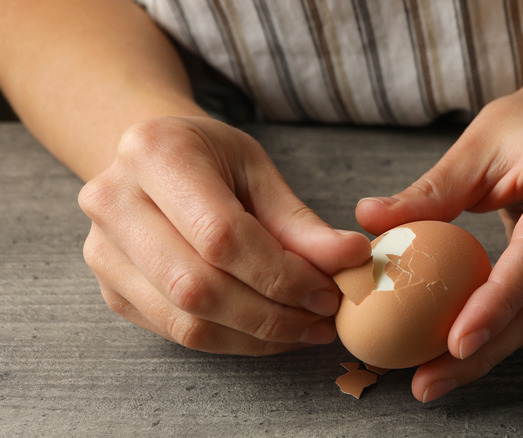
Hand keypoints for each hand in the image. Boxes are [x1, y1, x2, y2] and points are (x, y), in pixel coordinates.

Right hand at [79, 116, 370, 354]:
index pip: (221, 235)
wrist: (154, 162)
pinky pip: (177, 332)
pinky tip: (272, 332)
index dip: (281, 274)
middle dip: (272, 314)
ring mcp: (103, 252)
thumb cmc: (212, 159)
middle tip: (323, 318)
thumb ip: (299, 221)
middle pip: (198, 286)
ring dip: (257, 336)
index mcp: (154, 153)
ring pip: (186, 320)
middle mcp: (114, 202)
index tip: (328, 291)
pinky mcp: (112, 291)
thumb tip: (350, 259)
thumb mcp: (258, 170)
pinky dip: (234, 340)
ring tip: (306, 329)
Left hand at [355, 91, 522, 400]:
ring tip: (436, 378)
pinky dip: (502, 332)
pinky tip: (462, 354)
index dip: (498, 302)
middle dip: (488, 347)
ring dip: (492, 351)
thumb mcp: (474, 146)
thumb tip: (367, 218)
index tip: (456, 343)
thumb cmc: (520, 129)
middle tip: (431, 380)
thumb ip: (428, 190)